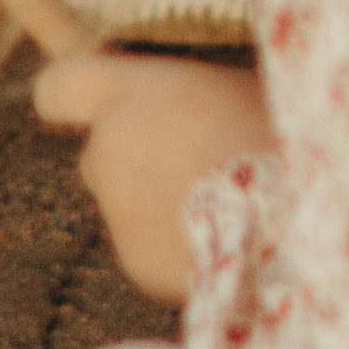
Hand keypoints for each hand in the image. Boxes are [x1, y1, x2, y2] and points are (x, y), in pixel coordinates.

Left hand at [31, 53, 271, 302]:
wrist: (290, 221)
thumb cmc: (280, 133)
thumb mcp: (237, 84)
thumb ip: (190, 92)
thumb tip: (188, 99)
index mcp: (128, 96)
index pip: (58, 88)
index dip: (71, 94)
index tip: (96, 102)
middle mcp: (106, 151)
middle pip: (101, 151)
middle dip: (137, 157)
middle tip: (199, 160)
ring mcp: (116, 213)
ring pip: (129, 203)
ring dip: (164, 202)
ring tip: (231, 205)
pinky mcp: (137, 264)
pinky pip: (152, 248)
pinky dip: (178, 244)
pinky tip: (230, 240)